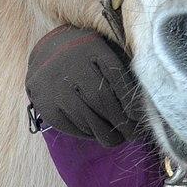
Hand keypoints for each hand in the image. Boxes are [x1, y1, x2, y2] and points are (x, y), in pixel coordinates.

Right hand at [25, 25, 144, 146]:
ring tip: (119, 138)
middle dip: (120, 121)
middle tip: (134, 134)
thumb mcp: (104, 50)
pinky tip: (97, 134)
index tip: (139, 116)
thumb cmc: (87, 55)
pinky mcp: (45, 105)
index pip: (114, 74)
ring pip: (85, 116)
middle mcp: (70, 66)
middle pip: (100, 98)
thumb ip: (120, 68)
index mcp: (90, 48)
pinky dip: (87, 133)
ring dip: (105, 132)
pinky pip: (70, 126)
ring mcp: (54, 86)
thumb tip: (141, 101)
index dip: (128, 98)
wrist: (46, 54)